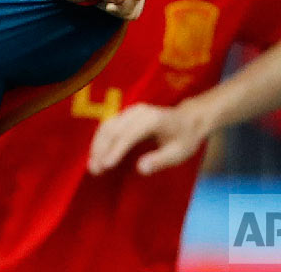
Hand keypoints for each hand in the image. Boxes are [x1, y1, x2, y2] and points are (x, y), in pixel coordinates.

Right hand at [87, 101, 206, 176]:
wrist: (188, 120)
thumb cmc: (185, 139)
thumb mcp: (179, 153)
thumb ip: (160, 160)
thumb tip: (140, 169)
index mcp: (152, 120)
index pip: (129, 135)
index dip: (116, 150)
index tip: (106, 166)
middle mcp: (138, 112)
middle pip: (113, 129)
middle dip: (101, 150)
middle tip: (94, 170)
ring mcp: (130, 111)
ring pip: (107, 126)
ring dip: (97, 146)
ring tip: (91, 165)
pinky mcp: (125, 115)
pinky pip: (108, 126)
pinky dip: (100, 141)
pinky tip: (96, 154)